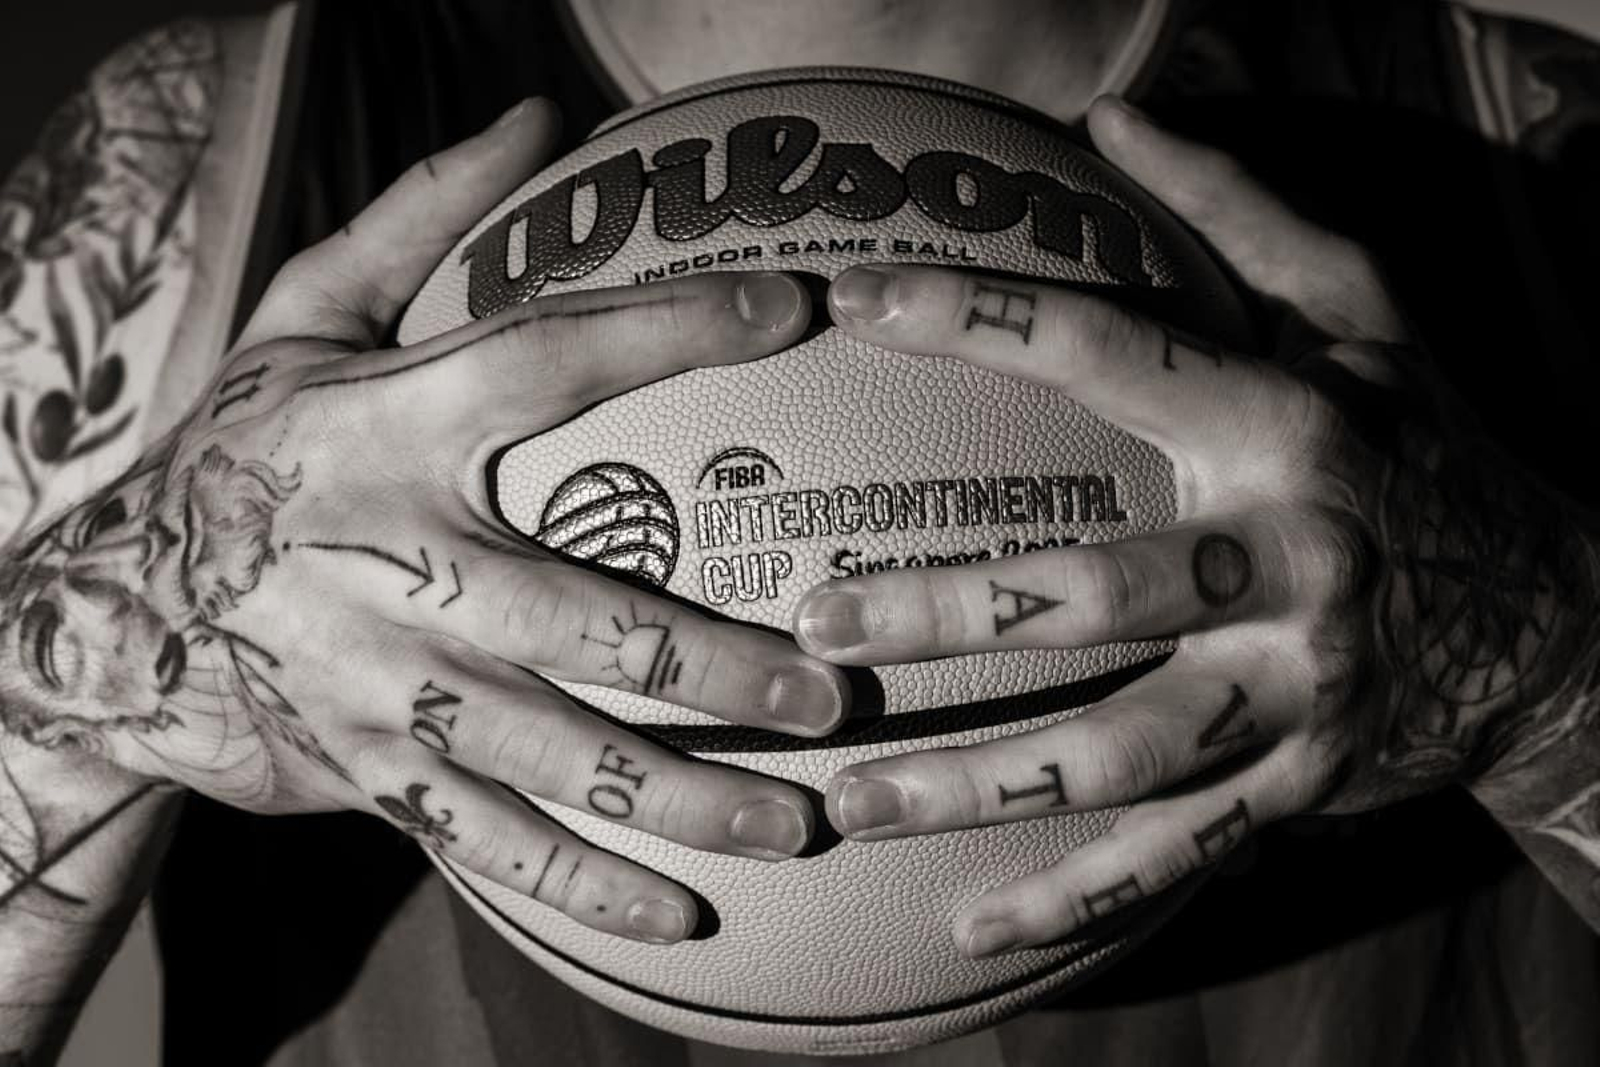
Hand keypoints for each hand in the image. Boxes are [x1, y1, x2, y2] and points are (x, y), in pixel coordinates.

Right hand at [0, 99, 846, 945]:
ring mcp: (383, 691)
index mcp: (384, 430)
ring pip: (555, 760)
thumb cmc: (248, 452)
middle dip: (716, 664)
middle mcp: (388, 568)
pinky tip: (683, 913)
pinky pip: (491, 846)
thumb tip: (534, 115)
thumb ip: (416, 220)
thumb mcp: (305, 320)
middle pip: (579, 621)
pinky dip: (585, 888)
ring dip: (686, 799)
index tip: (797, 308)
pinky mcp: (377, 776)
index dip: (673, 328)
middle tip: (835, 688)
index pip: (548, 360)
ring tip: (801, 821)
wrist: (120, 616)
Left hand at [792, 96, 1590, 956]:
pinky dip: (1069, 899)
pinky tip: (961, 926)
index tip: (847, 302)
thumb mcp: (1361, 313)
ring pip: (1119, 753)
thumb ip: (1239, 214)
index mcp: (1287, 429)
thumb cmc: (1420, 451)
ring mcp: (1294, 694)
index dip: (976, 319)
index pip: (1111, 354)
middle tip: (810, 620)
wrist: (1553, 623)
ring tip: (847, 798)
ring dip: (977, 784)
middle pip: (1099, 591)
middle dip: (949, 608)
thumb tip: (1120, 115)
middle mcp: (1291, 566)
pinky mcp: (1295, 790)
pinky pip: (1172, 857)